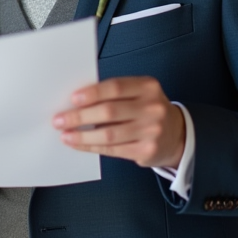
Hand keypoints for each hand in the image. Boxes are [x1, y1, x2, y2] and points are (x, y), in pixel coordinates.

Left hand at [53, 77, 184, 167]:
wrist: (177, 134)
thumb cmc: (148, 110)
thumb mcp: (139, 94)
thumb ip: (114, 94)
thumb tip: (77, 102)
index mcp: (147, 87)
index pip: (116, 87)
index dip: (92, 93)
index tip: (73, 99)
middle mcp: (151, 108)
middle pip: (109, 112)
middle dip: (80, 116)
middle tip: (59, 119)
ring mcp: (151, 131)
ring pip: (109, 134)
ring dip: (82, 135)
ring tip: (65, 134)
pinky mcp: (146, 150)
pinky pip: (113, 150)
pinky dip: (92, 146)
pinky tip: (79, 144)